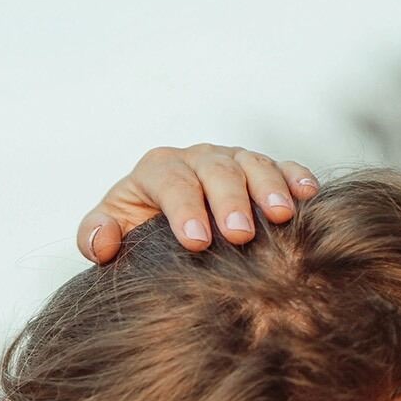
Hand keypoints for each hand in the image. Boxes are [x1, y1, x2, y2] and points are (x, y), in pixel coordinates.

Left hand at [77, 144, 319, 262]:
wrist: (161, 228)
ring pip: (252, 164)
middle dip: (228, 201)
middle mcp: (196, 158)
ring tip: (281, 216)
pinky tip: (307, 195)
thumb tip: (103, 240)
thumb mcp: (108, 232)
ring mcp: (231, 160)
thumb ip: (94, 235)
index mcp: (157, 169)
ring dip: (268, 188)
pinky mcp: (260, 169)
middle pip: (215, 171)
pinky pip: (281, 166)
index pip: (171, 183)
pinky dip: (294, 176)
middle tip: (240, 235)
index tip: (196, 241)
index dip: (184, 209)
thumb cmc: (134, 231)